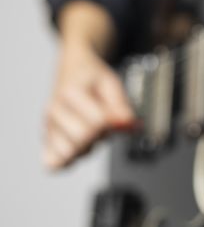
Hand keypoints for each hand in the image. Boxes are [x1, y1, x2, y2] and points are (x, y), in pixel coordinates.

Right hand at [43, 41, 134, 169]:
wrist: (72, 69)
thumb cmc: (90, 77)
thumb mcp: (111, 82)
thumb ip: (120, 104)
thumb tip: (128, 123)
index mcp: (70, 92)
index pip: (96, 122)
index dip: (114, 124)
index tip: (119, 118)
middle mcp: (54, 111)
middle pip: (82, 140)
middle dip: (101, 136)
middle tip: (105, 126)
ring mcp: (47, 127)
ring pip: (70, 154)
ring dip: (88, 148)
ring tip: (92, 134)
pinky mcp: (46, 140)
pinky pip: (54, 164)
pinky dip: (69, 161)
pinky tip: (79, 148)